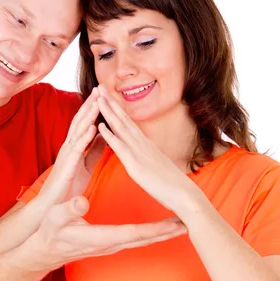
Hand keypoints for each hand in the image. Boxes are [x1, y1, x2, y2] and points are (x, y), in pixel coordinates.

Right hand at [27, 195, 186, 270]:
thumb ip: (69, 209)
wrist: (43, 251)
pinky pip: (135, 238)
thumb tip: (82, 201)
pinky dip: (150, 233)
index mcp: (101, 236)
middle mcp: (110, 243)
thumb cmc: (49, 233)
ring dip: (162, 233)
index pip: (135, 233)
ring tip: (180, 225)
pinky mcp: (109, 242)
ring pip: (142, 240)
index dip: (157, 229)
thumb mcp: (55, 217)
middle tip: (190, 225)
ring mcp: (110, 245)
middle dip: (168, 232)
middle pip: (145, 239)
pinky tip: (157, 228)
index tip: (176, 225)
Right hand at [39, 88, 104, 205]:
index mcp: (74, 147)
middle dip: (89, 105)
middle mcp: (68, 147)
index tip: (102, 94)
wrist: (53, 206)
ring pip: (78, 132)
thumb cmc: (68, 186)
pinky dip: (85, 138)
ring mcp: (66, 156)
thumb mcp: (86, 165)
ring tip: (97, 102)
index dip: (92, 108)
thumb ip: (94, 150)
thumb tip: (104, 136)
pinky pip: (77, 151)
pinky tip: (93, 129)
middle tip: (99, 88)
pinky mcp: (67, 167)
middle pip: (79, 122)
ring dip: (88, 116)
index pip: (83, 123)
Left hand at [96, 87, 202, 218]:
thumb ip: (147, 155)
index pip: (129, 122)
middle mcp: (142, 144)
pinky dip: (109, 136)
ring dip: (108, 112)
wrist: (184, 194)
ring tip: (97, 98)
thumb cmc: (170, 184)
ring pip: (120, 128)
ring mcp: (139, 153)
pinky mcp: (136, 165)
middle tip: (99, 85)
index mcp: (145, 144)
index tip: (108, 95)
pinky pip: (120, 148)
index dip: (117, 108)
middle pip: (123, 119)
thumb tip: (142, 152)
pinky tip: (99, 126)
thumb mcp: (156, 164)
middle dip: (110, 102)